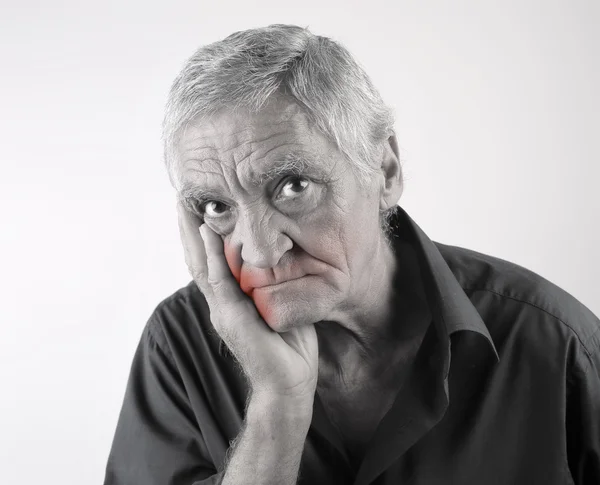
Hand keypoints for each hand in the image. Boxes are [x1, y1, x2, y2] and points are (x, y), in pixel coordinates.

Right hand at [176, 201, 318, 402]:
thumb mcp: (279, 305)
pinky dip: (212, 254)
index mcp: (230, 301)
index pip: (209, 263)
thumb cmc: (288, 346)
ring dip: (193, 235)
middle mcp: (220, 303)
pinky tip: (210, 232)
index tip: (198, 209)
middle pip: (197, 260)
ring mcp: (222, 311)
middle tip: (183, 199)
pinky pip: (219, 280)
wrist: (288, 384)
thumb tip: (278, 258)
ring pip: (201, 265)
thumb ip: (271, 284)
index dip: (201, 237)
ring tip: (186, 207)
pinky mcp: (230, 317)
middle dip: (189, 230)